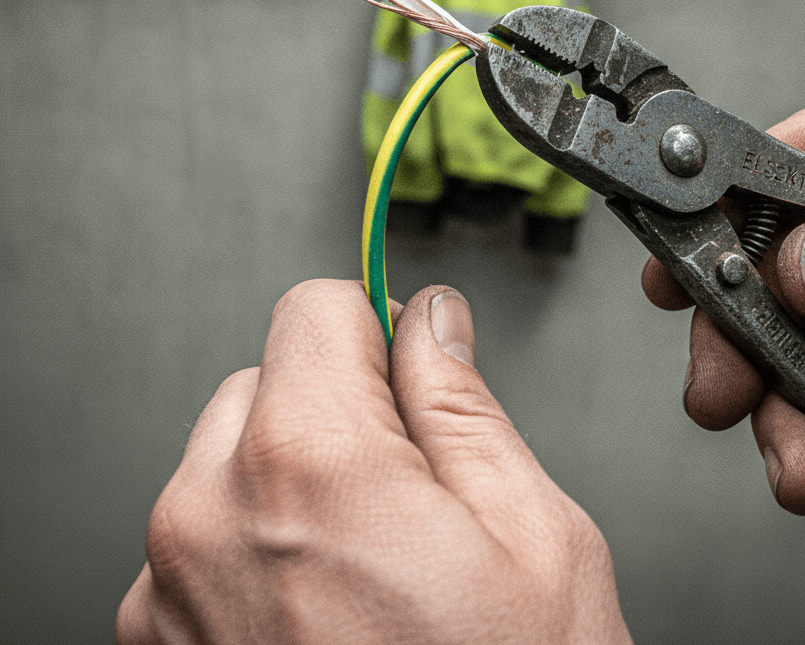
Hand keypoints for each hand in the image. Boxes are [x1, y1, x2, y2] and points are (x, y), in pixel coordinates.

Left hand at [116, 280, 631, 643]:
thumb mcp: (531, 531)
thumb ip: (461, 401)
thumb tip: (431, 321)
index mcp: (308, 463)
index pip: (314, 305)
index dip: (377, 324)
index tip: (408, 363)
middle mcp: (207, 519)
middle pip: (268, 377)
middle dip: (338, 405)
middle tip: (411, 485)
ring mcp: (166, 592)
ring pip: (231, 455)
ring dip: (296, 475)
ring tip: (373, 561)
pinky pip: (204, 535)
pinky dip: (259, 542)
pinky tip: (327, 607)